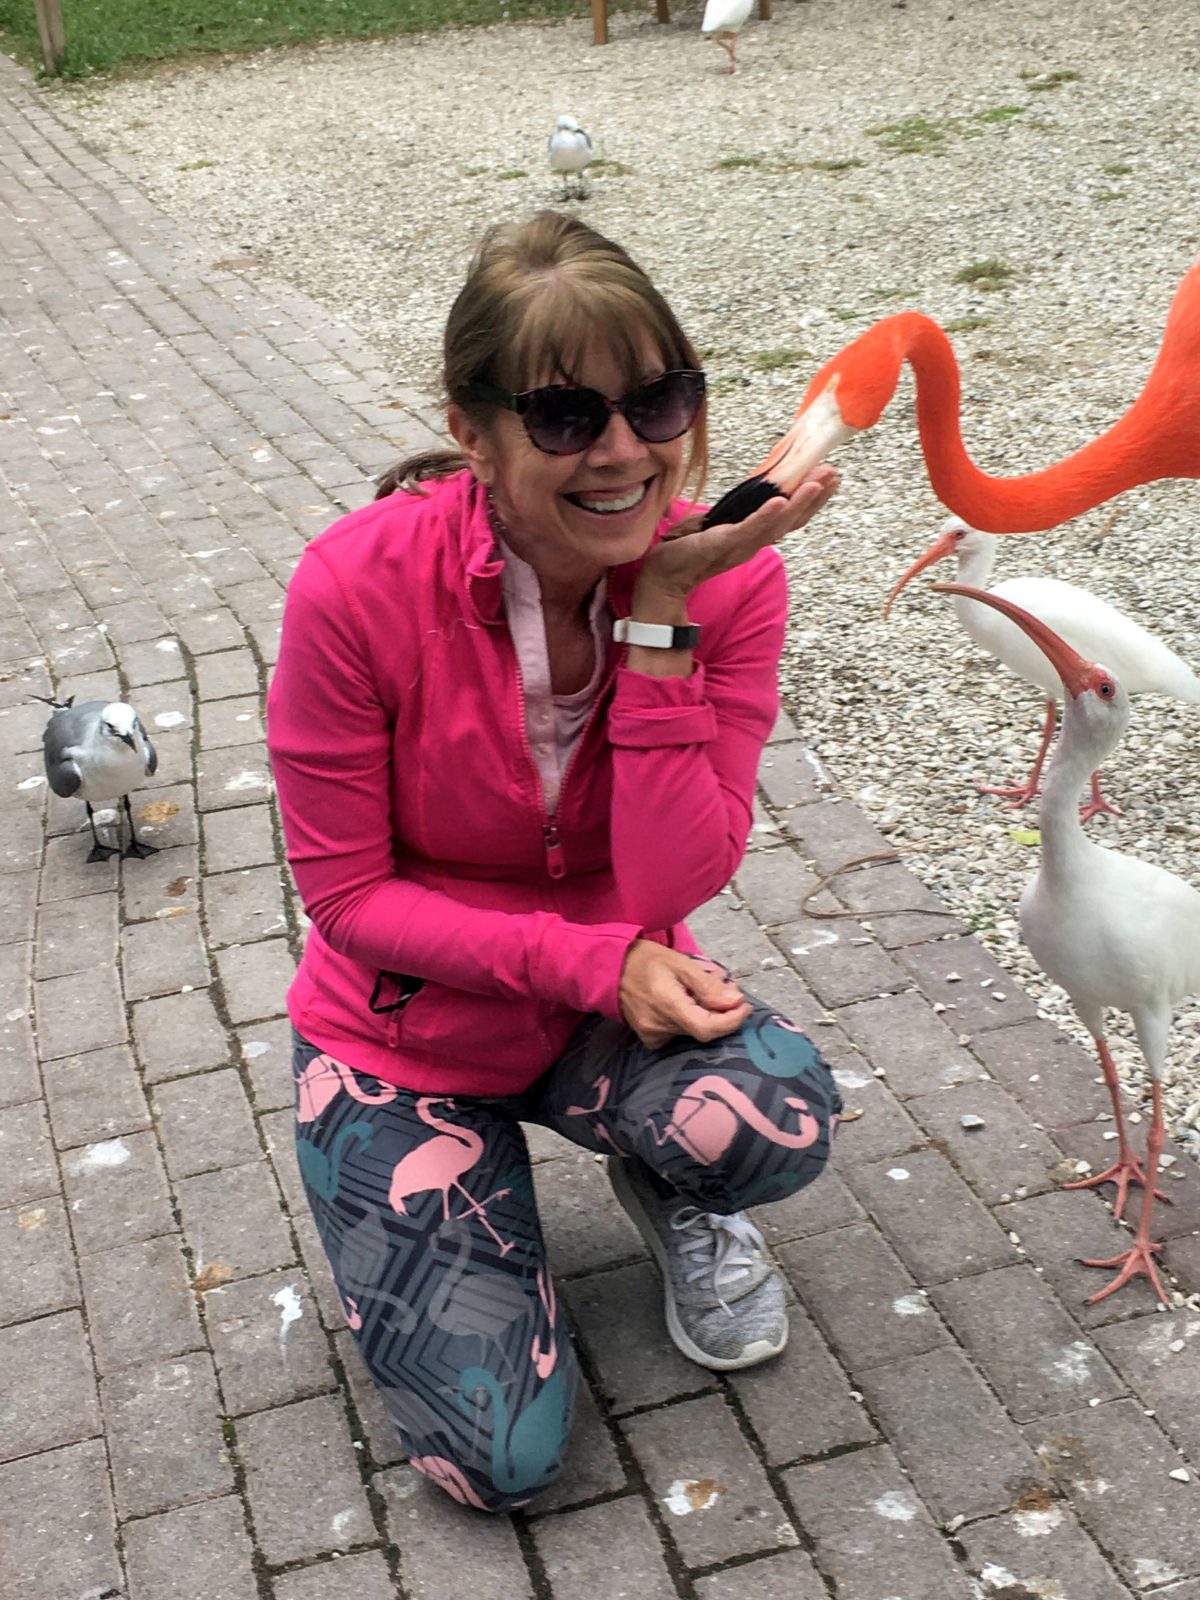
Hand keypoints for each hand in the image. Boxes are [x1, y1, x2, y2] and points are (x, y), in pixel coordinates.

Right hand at [618, 941, 751, 1049]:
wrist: (610, 968)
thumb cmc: (646, 960)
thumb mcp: (680, 963)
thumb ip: (708, 985)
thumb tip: (735, 1001)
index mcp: (668, 1005)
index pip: (708, 1028)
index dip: (731, 1021)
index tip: (744, 1006)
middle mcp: (659, 1026)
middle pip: (702, 1030)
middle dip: (721, 1014)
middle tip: (727, 992)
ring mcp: (652, 1035)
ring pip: (692, 1033)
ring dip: (706, 1016)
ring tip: (701, 994)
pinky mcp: (649, 1039)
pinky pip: (679, 1036)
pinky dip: (690, 1022)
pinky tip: (685, 1006)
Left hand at [633, 463, 839, 610]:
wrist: (661, 575)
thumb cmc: (687, 548)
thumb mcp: (718, 524)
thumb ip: (737, 512)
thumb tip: (749, 491)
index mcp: (753, 537)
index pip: (790, 517)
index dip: (812, 499)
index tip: (830, 477)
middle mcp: (753, 544)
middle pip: (793, 521)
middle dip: (815, 497)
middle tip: (834, 473)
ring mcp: (740, 545)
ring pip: (777, 524)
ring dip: (800, 504)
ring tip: (818, 483)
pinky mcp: (723, 544)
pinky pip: (749, 530)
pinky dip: (766, 517)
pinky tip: (780, 502)